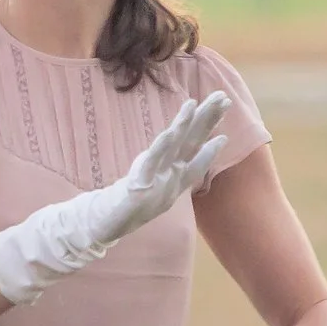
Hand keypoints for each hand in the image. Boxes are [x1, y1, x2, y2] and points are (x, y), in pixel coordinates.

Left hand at [0, 91, 230, 304]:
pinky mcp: (142, 182)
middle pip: (193, 145)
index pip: (196, 164)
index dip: (210, 150)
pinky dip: (167, 142)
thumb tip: (157, 173)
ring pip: (179, 147)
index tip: (225, 133)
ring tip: (200, 104)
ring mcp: (158, 182)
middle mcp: (169, 182)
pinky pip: (156, 158)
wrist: (100, 227)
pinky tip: (173, 128)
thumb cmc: (122, 209)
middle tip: (224, 98)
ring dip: (192, 124)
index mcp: (171, 185)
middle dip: (209, 121)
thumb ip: (153, 182)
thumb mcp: (144, 193)